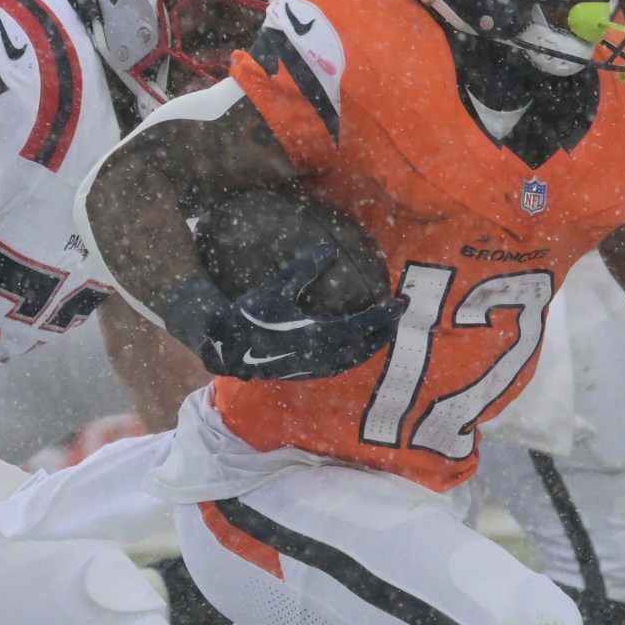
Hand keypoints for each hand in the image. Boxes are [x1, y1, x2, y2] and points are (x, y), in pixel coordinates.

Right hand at [197, 245, 403, 381]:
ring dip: (368, 348)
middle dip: (382, 333)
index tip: (399, 304)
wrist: (225, 345)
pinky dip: (350, 358)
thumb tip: (328, 250)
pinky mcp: (302, 373)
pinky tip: (350, 350)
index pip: (362, 325)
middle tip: (396, 319)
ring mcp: (312, 368)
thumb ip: (304, 269)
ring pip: (351, 361)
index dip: (383, 315)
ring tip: (379, 335)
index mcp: (319, 335)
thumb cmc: (251, 314)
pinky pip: (336, 367)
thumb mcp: (277, 288)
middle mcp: (321, 356)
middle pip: (363, 347)